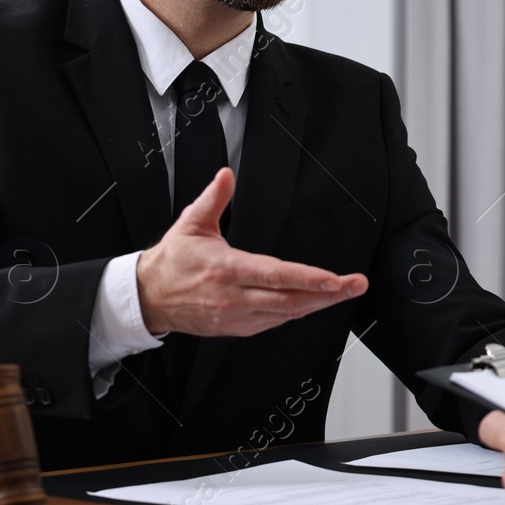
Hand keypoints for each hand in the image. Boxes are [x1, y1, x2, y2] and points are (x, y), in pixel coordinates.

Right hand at [135, 167, 368, 336]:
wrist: (148, 298)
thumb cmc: (172, 262)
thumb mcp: (190, 224)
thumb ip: (214, 198)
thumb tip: (226, 175)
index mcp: (226, 269)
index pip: (275, 275)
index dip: (307, 278)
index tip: (333, 278)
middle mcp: (234, 297)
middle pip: (290, 299)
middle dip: (328, 294)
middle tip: (355, 285)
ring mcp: (237, 317)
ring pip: (287, 314)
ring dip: (319, 305)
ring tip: (345, 293)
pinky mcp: (238, 329)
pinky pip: (275, 322)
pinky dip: (298, 312)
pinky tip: (315, 303)